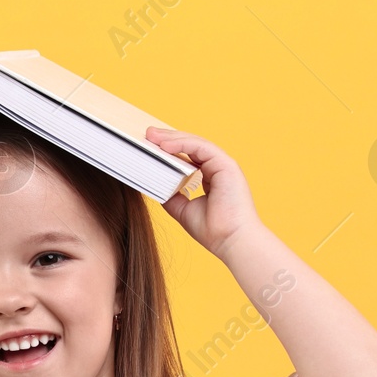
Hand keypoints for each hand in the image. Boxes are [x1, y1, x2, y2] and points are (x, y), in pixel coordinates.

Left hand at [146, 126, 263, 258]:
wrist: (230, 241)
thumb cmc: (212, 230)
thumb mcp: (182, 209)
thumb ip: (171, 195)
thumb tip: (154, 185)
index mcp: (210, 178)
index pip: (188, 157)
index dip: (169, 150)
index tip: (149, 146)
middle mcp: (218, 168)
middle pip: (190, 147)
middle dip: (167, 139)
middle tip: (147, 134)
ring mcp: (223, 165)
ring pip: (195, 144)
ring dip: (172, 138)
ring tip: (151, 136)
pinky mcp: (227, 165)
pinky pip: (202, 148)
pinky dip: (183, 144)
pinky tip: (165, 145)